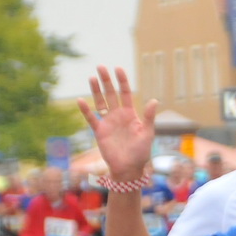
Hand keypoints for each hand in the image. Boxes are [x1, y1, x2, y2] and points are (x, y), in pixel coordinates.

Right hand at [77, 66, 155, 182]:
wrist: (129, 168)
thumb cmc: (141, 152)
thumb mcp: (148, 133)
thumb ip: (149, 117)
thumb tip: (154, 100)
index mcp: (131, 115)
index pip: (125, 94)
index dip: (122, 81)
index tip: (118, 69)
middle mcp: (118, 116)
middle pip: (111, 94)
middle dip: (106, 81)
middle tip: (101, 67)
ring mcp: (108, 122)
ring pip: (100, 102)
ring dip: (95, 90)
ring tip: (92, 77)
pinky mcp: (99, 131)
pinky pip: (91, 118)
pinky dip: (85, 110)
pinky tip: (80, 100)